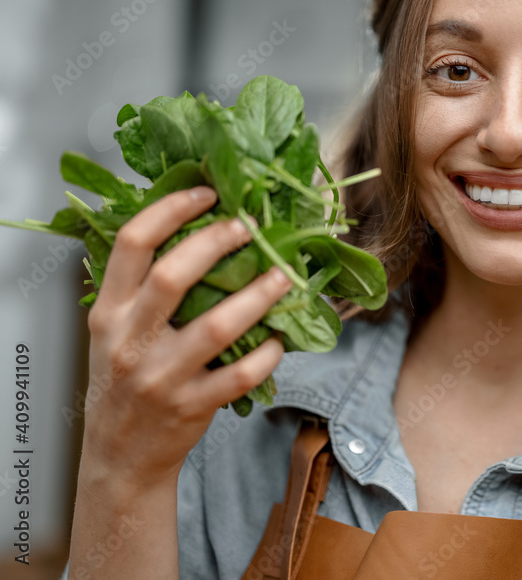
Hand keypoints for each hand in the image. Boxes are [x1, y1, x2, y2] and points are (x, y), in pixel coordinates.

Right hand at [80, 187, 293, 490]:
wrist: (119, 456)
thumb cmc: (124, 382)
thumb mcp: (114, 331)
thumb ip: (140, 289)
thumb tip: (197, 231)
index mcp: (109, 312)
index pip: (132, 244)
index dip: (170, 210)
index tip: (207, 193)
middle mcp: (130, 340)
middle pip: (172, 276)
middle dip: (217, 243)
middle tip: (250, 227)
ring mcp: (162, 376)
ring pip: (217, 325)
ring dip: (258, 295)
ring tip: (285, 275)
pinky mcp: (192, 405)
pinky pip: (240, 374)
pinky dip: (267, 353)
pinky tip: (280, 339)